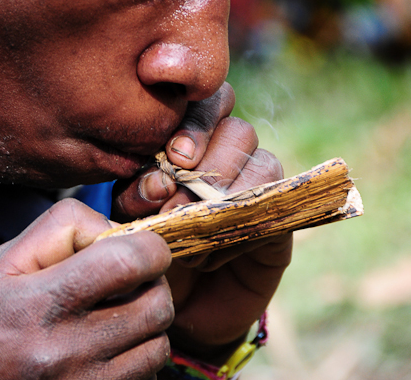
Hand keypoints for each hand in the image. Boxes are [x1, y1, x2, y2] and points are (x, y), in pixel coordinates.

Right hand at [0, 200, 173, 379]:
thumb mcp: (0, 262)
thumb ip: (61, 232)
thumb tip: (115, 229)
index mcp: (38, 302)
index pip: (130, 262)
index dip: (150, 247)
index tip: (141, 247)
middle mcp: (64, 351)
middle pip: (157, 307)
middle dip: (152, 285)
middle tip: (128, 282)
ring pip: (157, 348)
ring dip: (146, 326)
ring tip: (115, 317)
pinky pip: (142, 379)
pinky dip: (135, 360)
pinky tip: (106, 348)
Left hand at [111, 82, 292, 361]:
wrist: (176, 308)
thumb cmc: (149, 250)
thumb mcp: (132, 217)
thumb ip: (140, 193)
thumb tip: (159, 182)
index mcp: (192, 142)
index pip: (208, 102)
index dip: (195, 121)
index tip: (173, 157)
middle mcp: (230, 157)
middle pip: (237, 129)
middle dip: (209, 159)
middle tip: (177, 192)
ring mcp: (258, 187)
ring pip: (261, 161)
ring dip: (225, 194)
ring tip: (189, 228)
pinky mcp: (278, 219)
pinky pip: (276, 203)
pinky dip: (241, 225)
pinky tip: (210, 252)